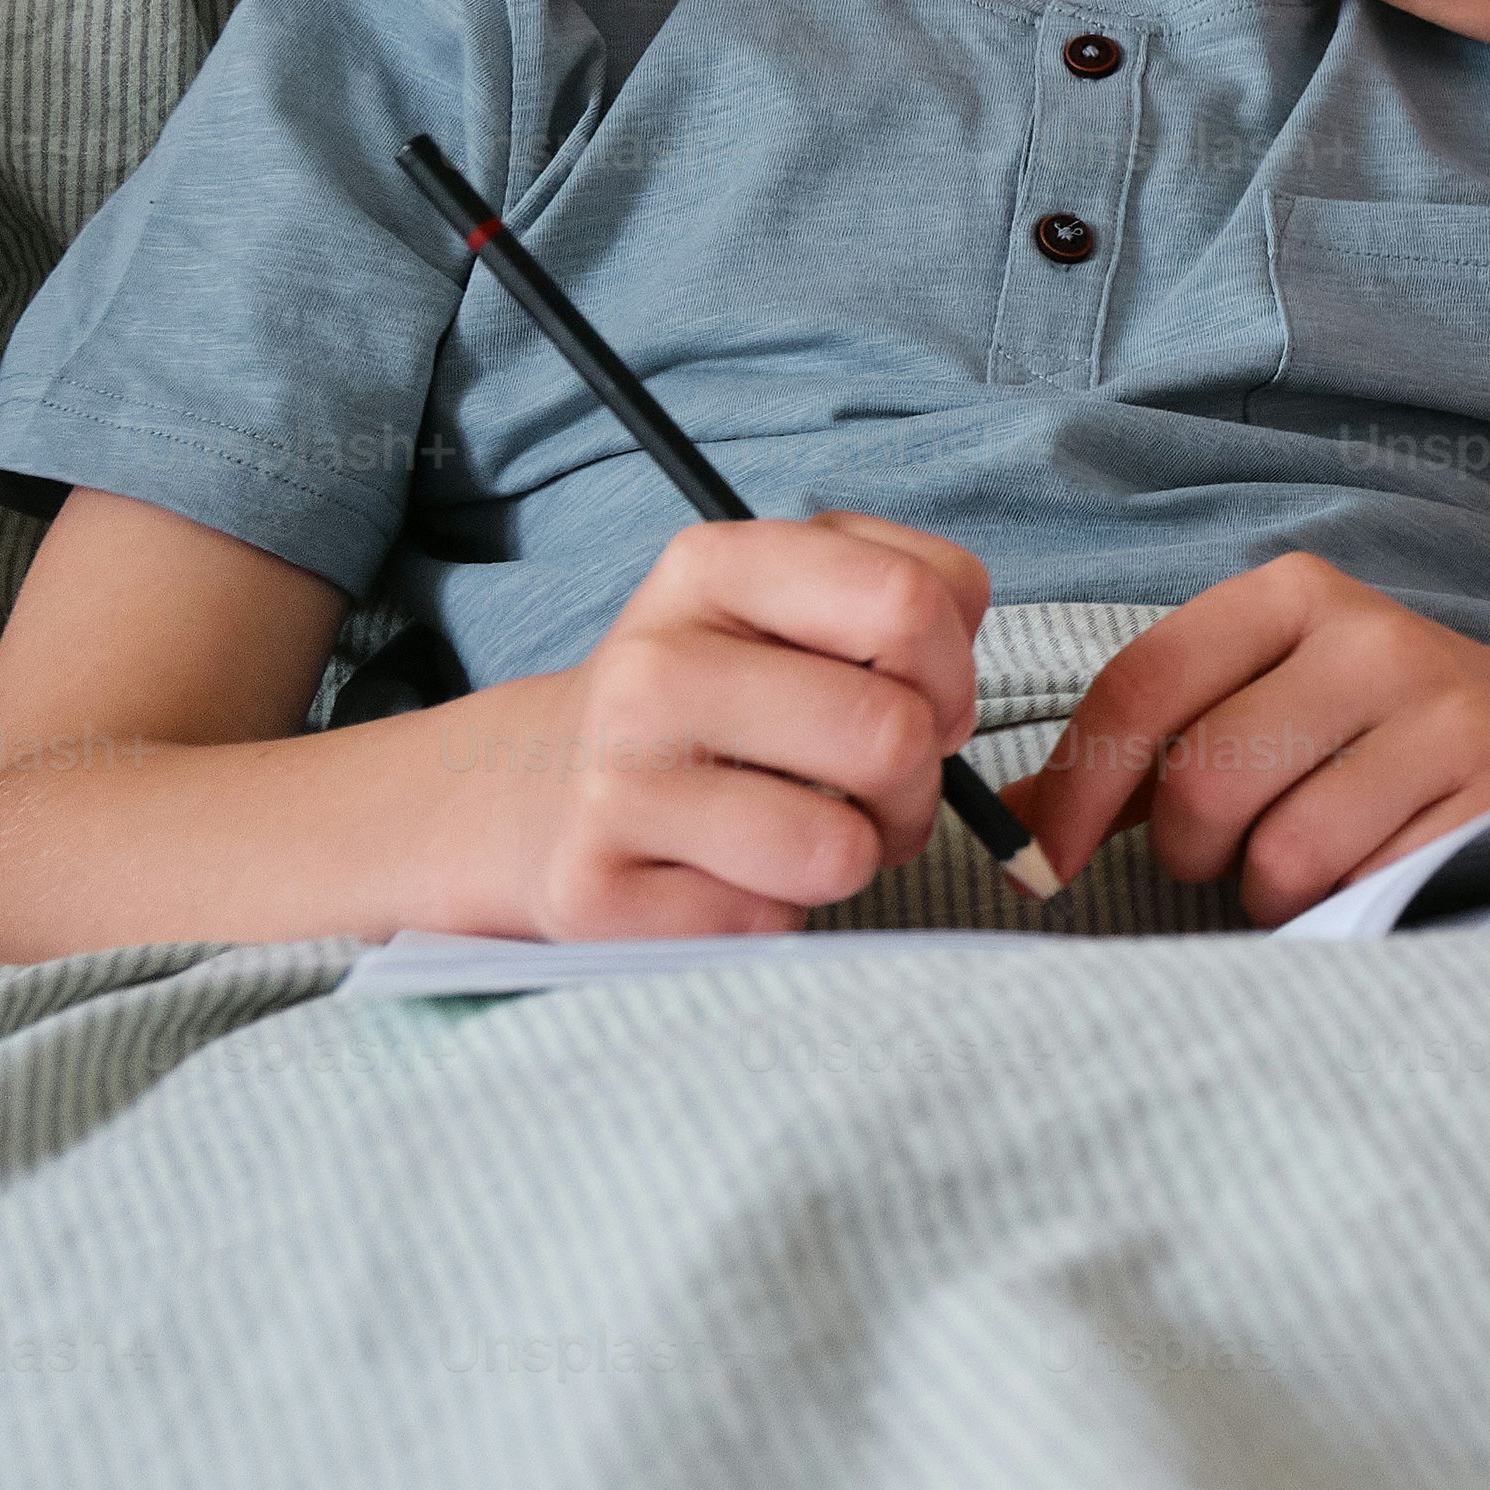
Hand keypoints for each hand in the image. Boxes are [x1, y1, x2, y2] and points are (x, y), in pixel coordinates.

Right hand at [492, 512, 986, 938]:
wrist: (536, 786)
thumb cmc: (716, 696)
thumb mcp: (792, 602)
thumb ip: (903, 599)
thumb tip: (949, 697)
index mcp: (713, 566)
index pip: (909, 601)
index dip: (953, 668)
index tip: (923, 696)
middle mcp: (651, 667)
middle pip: (890, 735)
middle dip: (918, 780)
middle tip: (876, 786)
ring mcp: (613, 782)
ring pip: (839, 849)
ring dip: (857, 856)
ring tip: (811, 830)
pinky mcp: (594, 892)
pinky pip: (770, 922)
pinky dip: (776, 909)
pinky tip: (724, 872)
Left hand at [1010, 552, 1489, 925]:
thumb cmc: (1385, 740)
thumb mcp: (1272, 703)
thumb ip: (1145, 750)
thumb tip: (1008, 817)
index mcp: (1295, 597)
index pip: (1143, 686)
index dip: (1078, 788)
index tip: (1047, 860)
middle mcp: (1372, 640)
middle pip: (1201, 786)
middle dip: (1194, 853)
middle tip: (1236, 854)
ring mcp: (1443, 717)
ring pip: (1278, 858)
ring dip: (1274, 898)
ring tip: (1320, 864)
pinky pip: (1361, 896)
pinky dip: (1347, 915)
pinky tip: (1381, 877)